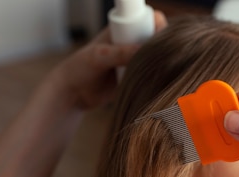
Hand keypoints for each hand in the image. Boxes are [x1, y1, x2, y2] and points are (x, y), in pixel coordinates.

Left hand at [49, 10, 166, 109]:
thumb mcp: (99, 57)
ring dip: (161, 65)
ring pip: (158, 59)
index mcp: (123, 29)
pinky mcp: (138, 78)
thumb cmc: (79, 68)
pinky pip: (153, 76)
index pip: (149, 20)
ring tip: (154, 74)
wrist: (73, 94)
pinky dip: (156, 79)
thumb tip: (144, 51)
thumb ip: (119, 53)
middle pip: (159, 39)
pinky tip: (156, 84)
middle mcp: (132, 43)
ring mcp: (136, 61)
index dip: (158, 25)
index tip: (160, 37)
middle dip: (164, 47)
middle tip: (157, 60)